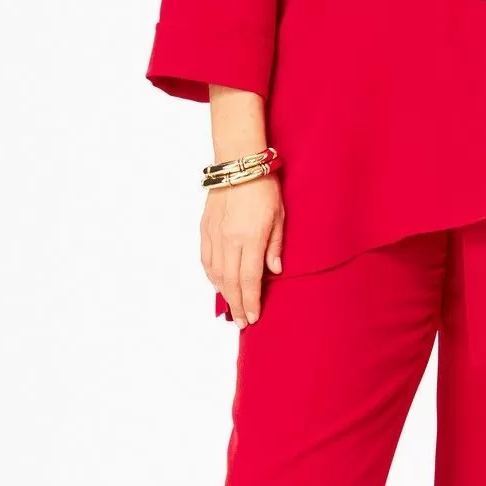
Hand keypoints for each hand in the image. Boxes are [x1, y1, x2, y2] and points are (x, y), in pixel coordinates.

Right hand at [201, 175, 284, 325]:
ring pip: (216, 274)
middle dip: (237, 305)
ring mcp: (214, 235)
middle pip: (231, 282)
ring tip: (232, 308)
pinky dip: (212, 276)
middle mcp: (229, 240)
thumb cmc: (264, 187)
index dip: (251, 302)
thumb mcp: (279, 216)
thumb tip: (274, 272)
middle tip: (242, 322)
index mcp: (250, 238)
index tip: (253, 318)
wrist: (238, 163)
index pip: (249, 280)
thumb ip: (276, 246)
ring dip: (224, 294)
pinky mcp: (205, 228)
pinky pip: (206, 260)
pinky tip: (218, 284)